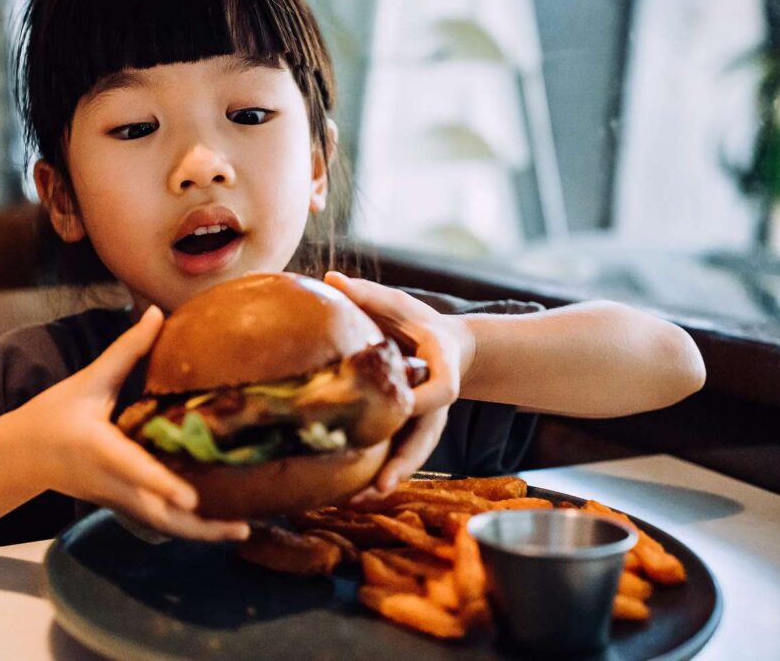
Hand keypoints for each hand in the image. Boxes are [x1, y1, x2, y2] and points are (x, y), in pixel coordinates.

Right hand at [18, 306, 248, 541]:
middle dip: (199, 528)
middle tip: (242, 530)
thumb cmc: (53, 414)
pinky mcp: (121, 505)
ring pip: (161, 526)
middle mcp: (112, 482)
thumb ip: (126, 350)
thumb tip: (158, 313)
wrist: (20, 456)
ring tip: (242, 531)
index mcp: (101, 449)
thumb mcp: (88, 380)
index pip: (135, 470)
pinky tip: (218, 523)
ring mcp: (117, 499)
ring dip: (199, 533)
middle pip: (158, 516)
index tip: (192, 499)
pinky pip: (158, 521)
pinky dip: (187, 527)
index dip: (163, 485)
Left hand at [323, 272, 475, 497]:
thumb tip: (332, 278)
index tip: (403, 408)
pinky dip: (378, 475)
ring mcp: (425, 422)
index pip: (441, 391)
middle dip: (404, 463)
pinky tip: (349, 495)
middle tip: (381, 487)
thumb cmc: (418, 323)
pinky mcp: (410, 432)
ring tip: (359, 501)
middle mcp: (436, 403)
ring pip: (411, 455)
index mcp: (442, 369)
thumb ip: (369, 296)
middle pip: (426, 438)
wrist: (447, 347)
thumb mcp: (399, 306)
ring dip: (388, 479)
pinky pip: (397, 456)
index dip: (424, 402)